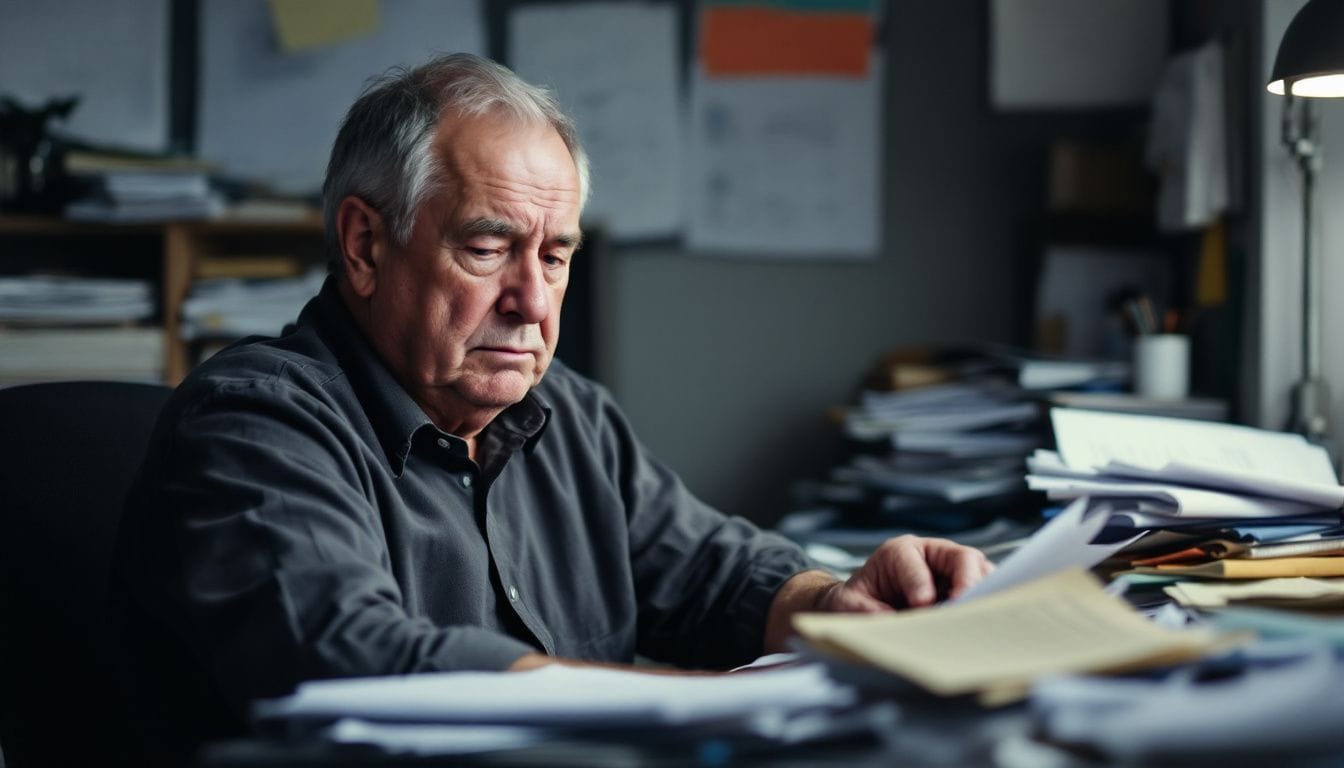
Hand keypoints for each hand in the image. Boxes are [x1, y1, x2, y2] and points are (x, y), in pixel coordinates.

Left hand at [818, 534, 992, 612]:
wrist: (862, 605)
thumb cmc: (858, 601)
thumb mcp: (851, 605)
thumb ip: (868, 612)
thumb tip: (893, 623)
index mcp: (898, 552)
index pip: (915, 561)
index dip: (920, 583)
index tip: (922, 605)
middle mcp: (931, 554)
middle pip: (963, 558)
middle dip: (967, 582)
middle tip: (962, 609)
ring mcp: (952, 570)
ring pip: (982, 573)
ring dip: (983, 595)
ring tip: (976, 619)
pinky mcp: (965, 588)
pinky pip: (986, 591)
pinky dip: (987, 606)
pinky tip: (980, 625)